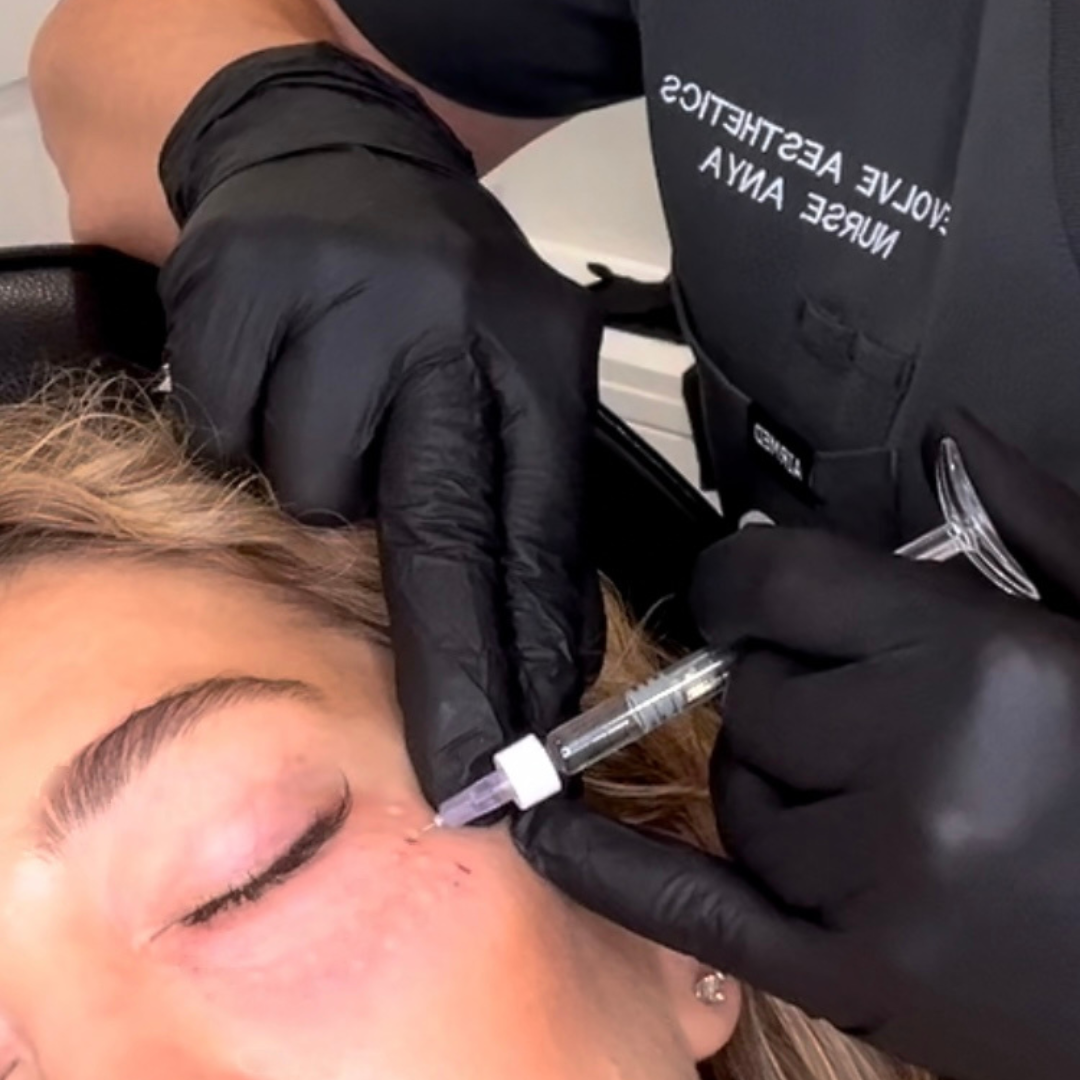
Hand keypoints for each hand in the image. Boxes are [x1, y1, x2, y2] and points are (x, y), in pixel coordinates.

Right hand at [158, 45, 603, 803]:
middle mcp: (443, 324)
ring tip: (344, 410)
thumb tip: (547, 662)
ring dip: (325, 484)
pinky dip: (252, 430)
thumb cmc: (437, 293)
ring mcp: (336, 300)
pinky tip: (283, 374)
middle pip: (441, 532)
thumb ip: (533, 511)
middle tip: (459, 766)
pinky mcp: (236, 292)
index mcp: (531, 352)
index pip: (537, 525)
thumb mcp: (519, 379)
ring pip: (315, 490)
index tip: (520, 755)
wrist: (332, 154)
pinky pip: (231, 434)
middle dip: (449, 669)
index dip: (527, 650)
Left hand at [517, 410, 1079, 1079]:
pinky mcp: (859, 975)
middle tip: (872, 716)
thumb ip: (1028, 525)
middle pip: (748, 692)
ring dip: (778, 783)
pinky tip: (546, 828)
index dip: (743, 581)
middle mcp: (914, 762)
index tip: (744, 592)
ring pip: (734, 792)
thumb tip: (949, 437)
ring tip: (884, 801)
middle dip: (789, 690)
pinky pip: (693, 908)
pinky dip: (613, 867)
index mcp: (972, 658)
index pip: (771, 581)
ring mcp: (877, 880)